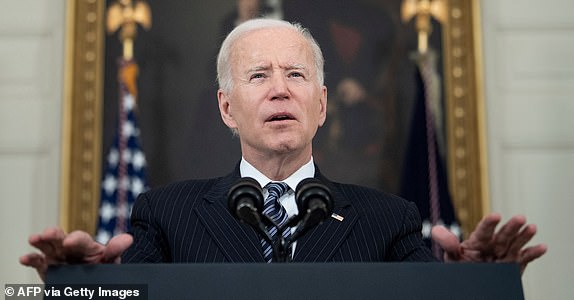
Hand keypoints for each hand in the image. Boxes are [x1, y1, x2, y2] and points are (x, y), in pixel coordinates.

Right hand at [19, 227, 132, 280]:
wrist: (94, 283)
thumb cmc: (103, 268)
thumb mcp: (111, 260)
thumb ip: (115, 250)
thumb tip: (128, 238)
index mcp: (87, 246)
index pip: (81, 239)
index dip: (76, 239)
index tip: (70, 241)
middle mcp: (70, 249)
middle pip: (61, 238)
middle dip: (54, 235)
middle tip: (48, 234)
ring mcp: (58, 257)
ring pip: (47, 246)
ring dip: (41, 241)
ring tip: (34, 238)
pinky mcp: (47, 267)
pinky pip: (38, 262)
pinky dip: (31, 259)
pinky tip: (25, 258)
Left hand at [431, 213, 546, 273]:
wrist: (471, 280)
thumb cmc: (461, 266)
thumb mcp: (451, 256)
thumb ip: (447, 243)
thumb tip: (435, 230)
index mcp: (478, 240)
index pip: (483, 231)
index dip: (489, 223)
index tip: (495, 215)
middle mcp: (493, 245)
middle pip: (503, 235)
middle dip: (511, 227)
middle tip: (520, 218)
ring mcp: (504, 254)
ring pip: (515, 244)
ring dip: (524, 236)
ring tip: (532, 227)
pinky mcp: (514, 264)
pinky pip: (525, 258)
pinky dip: (533, 253)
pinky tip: (542, 247)